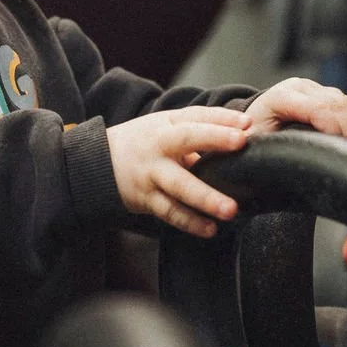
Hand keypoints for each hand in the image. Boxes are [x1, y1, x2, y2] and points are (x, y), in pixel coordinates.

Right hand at [107, 106, 251, 237]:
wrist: (99, 163)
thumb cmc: (144, 143)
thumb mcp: (166, 127)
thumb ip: (201, 129)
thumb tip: (246, 133)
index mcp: (166, 125)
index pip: (197, 116)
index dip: (222, 119)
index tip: (248, 125)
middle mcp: (158, 147)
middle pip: (186, 140)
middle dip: (214, 140)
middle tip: (241, 146)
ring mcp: (151, 174)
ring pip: (179, 186)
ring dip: (205, 199)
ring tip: (230, 211)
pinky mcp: (146, 199)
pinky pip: (170, 212)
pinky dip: (190, 222)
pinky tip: (210, 230)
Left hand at [246, 78, 346, 138]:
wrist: (252, 120)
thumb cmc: (251, 134)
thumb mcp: (252, 141)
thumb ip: (260, 144)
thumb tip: (268, 153)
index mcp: (280, 97)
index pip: (317, 108)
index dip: (332, 127)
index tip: (338, 147)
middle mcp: (298, 87)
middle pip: (335, 104)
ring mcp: (312, 88)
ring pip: (344, 102)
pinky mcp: (322, 92)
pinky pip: (346, 103)